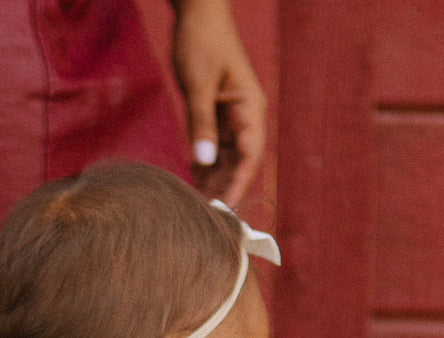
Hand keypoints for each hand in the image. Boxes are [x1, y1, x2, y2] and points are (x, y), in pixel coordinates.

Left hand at [171, 0, 266, 206]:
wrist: (198, 13)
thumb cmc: (202, 41)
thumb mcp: (198, 84)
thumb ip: (201, 123)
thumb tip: (204, 162)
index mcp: (251, 108)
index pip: (250, 155)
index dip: (238, 184)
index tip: (223, 207)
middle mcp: (247, 117)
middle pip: (240, 163)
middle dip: (223, 187)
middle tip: (202, 213)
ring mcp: (233, 118)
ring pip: (227, 160)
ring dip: (213, 180)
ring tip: (195, 203)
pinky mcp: (218, 117)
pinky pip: (216, 149)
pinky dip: (205, 165)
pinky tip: (192, 180)